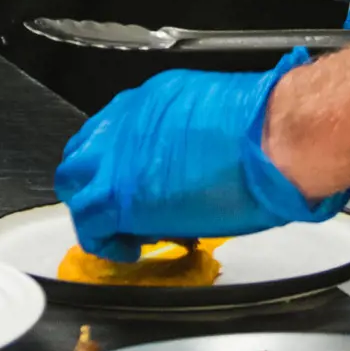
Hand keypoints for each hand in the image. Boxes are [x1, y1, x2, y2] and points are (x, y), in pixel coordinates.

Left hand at [55, 47, 348, 259]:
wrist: (273, 137)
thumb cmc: (264, 128)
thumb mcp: (213, 121)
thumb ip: (187, 142)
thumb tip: (191, 167)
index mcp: (152, 100)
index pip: (113, 132)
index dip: (120, 163)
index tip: (137, 183)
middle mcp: (126, 121)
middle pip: (83, 154)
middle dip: (93, 183)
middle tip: (118, 208)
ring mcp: (117, 157)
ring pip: (76, 184)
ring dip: (93, 208)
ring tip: (119, 231)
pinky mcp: (119, 195)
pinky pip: (92, 224)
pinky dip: (104, 241)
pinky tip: (127, 250)